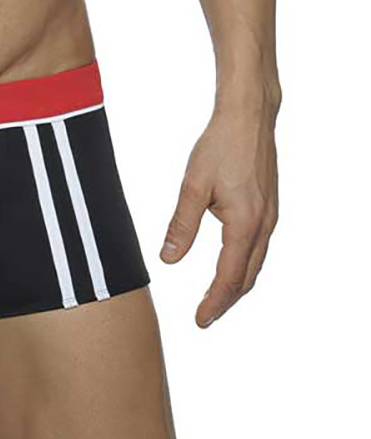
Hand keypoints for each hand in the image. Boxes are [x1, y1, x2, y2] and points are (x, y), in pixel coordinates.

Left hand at [159, 102, 278, 326]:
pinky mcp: (269, 207)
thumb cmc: (219, 147)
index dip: (214, 302)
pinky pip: (259, 246)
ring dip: (236, 284)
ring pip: (255, 263)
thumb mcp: (193, 186)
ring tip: (215, 298)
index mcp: (245, 224)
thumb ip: (181, 225)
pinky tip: (232, 263)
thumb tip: (168, 259)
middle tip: (205, 317)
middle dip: (226, 300)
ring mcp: (270, 216)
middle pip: (246, 277)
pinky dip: (245, 264)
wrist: (249, 118)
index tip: (199, 320)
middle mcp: (264, 225)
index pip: (229, 277)